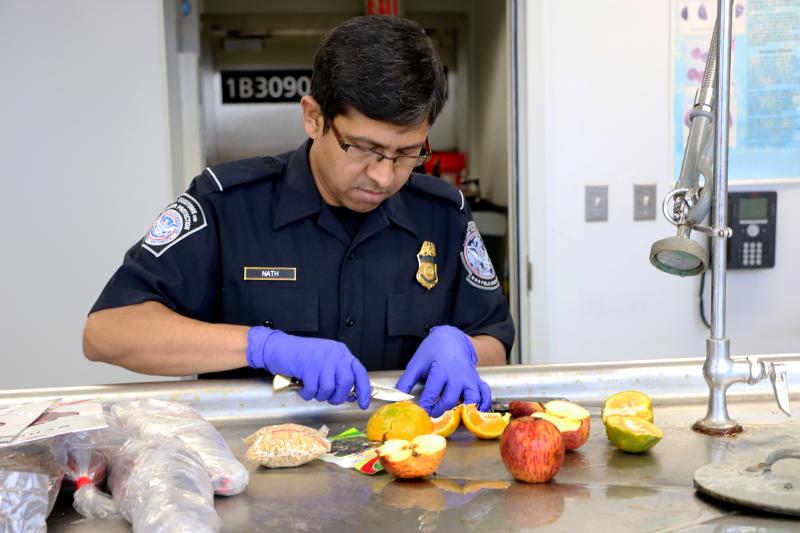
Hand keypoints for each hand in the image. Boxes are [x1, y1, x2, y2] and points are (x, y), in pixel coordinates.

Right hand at [246, 327, 370, 409]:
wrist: (279, 347)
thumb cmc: (301, 356)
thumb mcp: (325, 360)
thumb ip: (338, 373)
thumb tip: (350, 395)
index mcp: (341, 352)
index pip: (359, 372)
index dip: (364, 390)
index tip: (363, 404)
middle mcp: (334, 354)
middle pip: (346, 383)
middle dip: (338, 396)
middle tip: (329, 399)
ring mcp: (322, 360)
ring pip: (329, 389)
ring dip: (320, 396)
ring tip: (312, 390)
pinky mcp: (308, 367)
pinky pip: (313, 390)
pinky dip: (307, 394)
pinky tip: (303, 388)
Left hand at [396, 325, 491, 417]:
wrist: (450, 339)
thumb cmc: (432, 352)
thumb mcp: (416, 363)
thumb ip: (406, 381)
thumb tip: (398, 398)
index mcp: (440, 369)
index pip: (432, 392)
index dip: (425, 405)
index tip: (420, 412)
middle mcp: (456, 374)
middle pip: (450, 398)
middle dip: (439, 410)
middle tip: (432, 414)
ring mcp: (469, 378)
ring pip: (472, 398)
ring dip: (463, 411)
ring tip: (453, 417)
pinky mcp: (477, 380)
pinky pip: (485, 393)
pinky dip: (484, 405)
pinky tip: (476, 413)